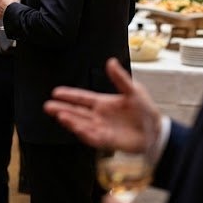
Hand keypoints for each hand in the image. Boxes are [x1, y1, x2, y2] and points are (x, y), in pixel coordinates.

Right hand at [44, 58, 160, 152]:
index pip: (82, 98)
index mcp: (103, 103)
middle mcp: (98, 116)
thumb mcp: (133, 90)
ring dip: (70, 120)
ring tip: (59, 115)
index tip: (55, 92)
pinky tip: (75, 127)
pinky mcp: (106, 140)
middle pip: (76, 112)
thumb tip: (110, 61)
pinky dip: (83, 133)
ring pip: (81, 124)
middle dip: (62, 109)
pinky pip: (92, 137)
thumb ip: (120, 78)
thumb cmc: (144, 110)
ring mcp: (101, 128)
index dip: (69, 95)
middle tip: (47, 106)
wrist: (155, 130)